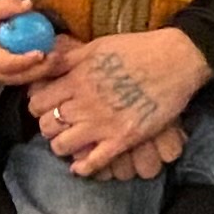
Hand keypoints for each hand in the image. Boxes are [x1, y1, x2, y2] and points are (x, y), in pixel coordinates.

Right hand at [0, 0, 60, 84]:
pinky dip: (33, 72)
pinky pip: (18, 79)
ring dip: (39, 73)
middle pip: (16, 76)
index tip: (42, 52)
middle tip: (56, 56)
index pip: (5, 63)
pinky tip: (47, 62)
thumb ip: (7, 7)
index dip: (25, 60)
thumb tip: (30, 4)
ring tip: (57, 59)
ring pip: (18, 81)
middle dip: (38, 69)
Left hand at [31, 25, 210, 174]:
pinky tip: (81, 165)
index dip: (39, 106)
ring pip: (62, 146)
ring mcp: (103, 124)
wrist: (176, 61)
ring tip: (71, 141)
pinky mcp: (122, 139)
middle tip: (60, 123)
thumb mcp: (96, 46)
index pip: (37, 103)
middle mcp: (84, 104)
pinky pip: (93, 163)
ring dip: (63, 145)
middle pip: (46, 126)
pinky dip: (83, 167)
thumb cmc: (138, 49)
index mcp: (76, 80)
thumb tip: (43, 60)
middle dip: (49, 125)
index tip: (47, 106)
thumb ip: (68, 58)